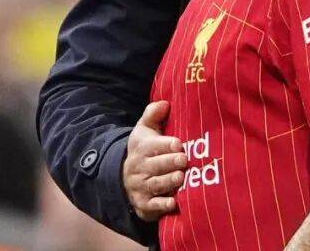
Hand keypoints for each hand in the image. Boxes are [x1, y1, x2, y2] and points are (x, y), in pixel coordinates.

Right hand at [123, 100, 187, 220]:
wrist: (125, 177)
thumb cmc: (145, 149)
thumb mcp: (144, 130)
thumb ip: (153, 115)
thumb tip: (165, 103)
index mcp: (142, 148)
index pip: (153, 145)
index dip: (166, 145)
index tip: (179, 144)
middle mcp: (140, 167)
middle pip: (155, 165)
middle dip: (170, 162)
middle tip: (184, 160)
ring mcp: (141, 186)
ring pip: (155, 184)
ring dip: (168, 182)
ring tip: (181, 178)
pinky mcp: (144, 204)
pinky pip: (152, 205)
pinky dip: (162, 205)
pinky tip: (174, 203)